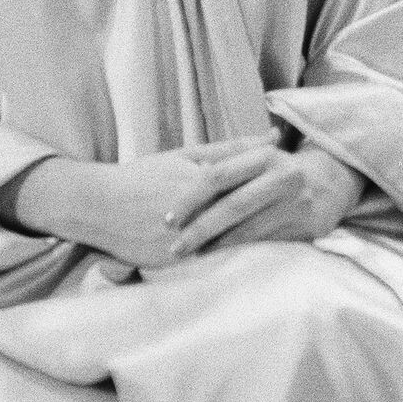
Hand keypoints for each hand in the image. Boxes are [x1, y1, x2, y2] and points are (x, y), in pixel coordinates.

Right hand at [0, 136, 280, 271]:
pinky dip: (233, 262)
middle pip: (244, 217)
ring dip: (259, 242)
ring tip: (288, 240)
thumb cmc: (144, 175)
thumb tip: (273, 134)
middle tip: (304, 212)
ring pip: (231, 245)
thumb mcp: (186, 155)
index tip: (301, 184)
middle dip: (274, 215)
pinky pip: (210, 267)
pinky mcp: (171, 264)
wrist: (98, 207)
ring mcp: (181, 242)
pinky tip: (256, 262)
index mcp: (198, 183)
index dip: (275, 186)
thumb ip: (231, 148)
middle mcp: (192, 214)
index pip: (246, 185)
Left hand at [169, 140, 364, 256]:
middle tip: (175, 247)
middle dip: (200, 230)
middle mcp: (282, 178)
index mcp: (264, 155)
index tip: (168, 219)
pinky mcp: (306, 228)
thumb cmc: (283, 167)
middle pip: (232, 206)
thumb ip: (226, 160)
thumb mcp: (259, 154)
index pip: (218, 176)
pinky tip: (222, 259)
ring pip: (249, 230)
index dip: (190, 199)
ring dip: (217, 246)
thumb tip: (187, 172)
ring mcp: (296, 204)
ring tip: (194, 256)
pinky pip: (266, 244)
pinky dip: (241, 252)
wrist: (336, 180)